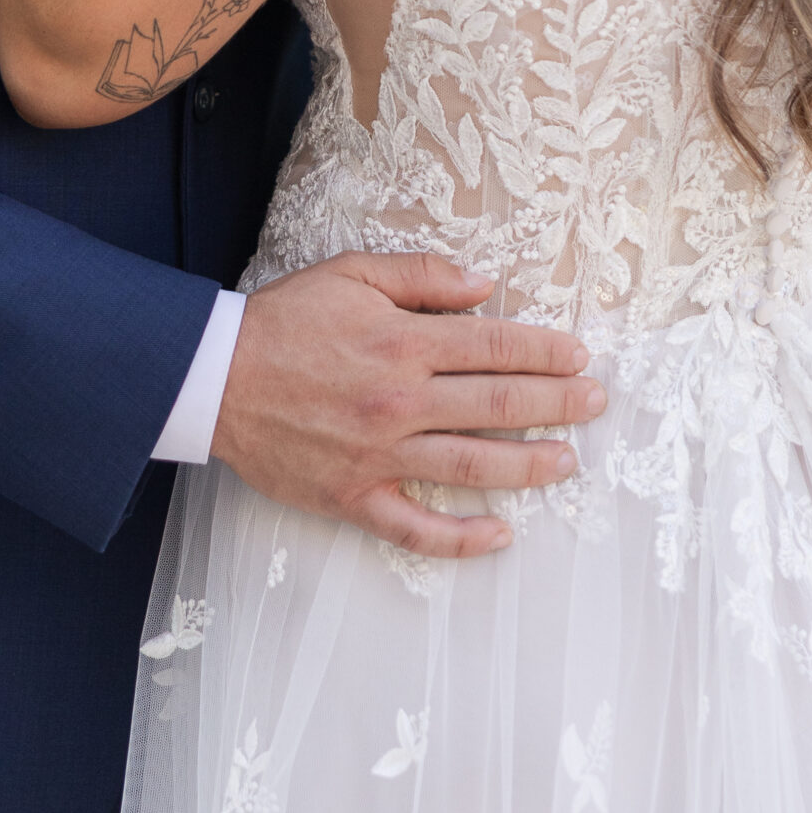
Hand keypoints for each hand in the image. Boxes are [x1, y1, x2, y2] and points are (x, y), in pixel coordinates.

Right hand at [211, 252, 606, 557]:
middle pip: (498, 405)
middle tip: (596, 403)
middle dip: (557, 403)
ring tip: (568, 461)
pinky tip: (501, 535)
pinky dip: (462, 539)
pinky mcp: (355, 498)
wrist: (215, 377)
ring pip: (473, 467)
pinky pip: (416, 529)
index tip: (579, 356)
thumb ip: (422, 276)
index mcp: (403, 344)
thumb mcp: (351, 273)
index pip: (495, 348)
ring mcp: (381, 456)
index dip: (545, 351)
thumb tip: (485, 286)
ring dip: (529, 465)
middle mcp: (401, 403)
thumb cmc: (284, 320)